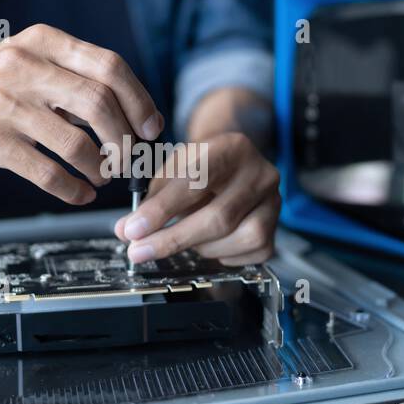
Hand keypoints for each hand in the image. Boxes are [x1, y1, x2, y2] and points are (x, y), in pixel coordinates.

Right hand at [0, 24, 162, 204]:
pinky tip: (80, 193)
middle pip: (98, 104)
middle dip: (124, 139)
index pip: (109, 66)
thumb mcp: (35, 56)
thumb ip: (78, 74)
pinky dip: (72, 189)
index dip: (139, 100)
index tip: (151, 128)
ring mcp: (4, 105)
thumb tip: (138, 115)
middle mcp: (24, 68)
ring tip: (103, 176)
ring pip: (76, 144)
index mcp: (44, 41)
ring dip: (101, 168)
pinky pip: (46, 172)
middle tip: (130, 159)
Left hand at [113, 131, 279, 264]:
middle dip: (172, 239)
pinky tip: (209, 244)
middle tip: (138, 251)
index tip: (133, 230)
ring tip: (184, 238)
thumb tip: (126, 231)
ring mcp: (274, 202)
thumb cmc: (201, 166)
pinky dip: (223, 255)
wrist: (234, 163)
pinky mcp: (276, 227)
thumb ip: (151, 198)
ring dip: (200, 247)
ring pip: (237, 238)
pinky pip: (251, 253)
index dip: (162, 210)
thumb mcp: (173, 169)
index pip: (196, 181)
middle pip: (218, 217)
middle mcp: (260, 173)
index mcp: (232, 148)